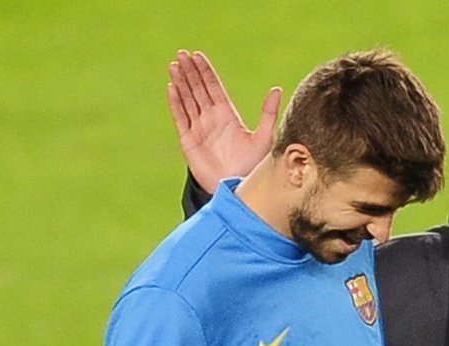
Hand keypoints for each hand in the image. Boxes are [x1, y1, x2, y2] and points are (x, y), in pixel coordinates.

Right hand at [167, 49, 281, 193]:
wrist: (237, 189)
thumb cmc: (253, 167)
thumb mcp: (264, 138)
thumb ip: (268, 113)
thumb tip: (277, 88)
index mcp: (227, 116)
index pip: (214, 88)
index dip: (206, 72)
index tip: (198, 55)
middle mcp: (212, 120)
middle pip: (198, 90)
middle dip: (190, 72)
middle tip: (182, 54)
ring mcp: (199, 130)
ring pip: (188, 100)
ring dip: (181, 82)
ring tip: (174, 64)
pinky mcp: (189, 142)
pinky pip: (181, 118)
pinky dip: (176, 103)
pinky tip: (172, 87)